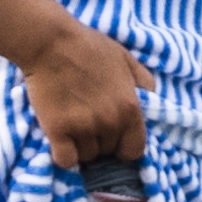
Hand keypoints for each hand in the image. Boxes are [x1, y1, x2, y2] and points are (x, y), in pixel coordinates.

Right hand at [25, 26, 150, 180]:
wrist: (51, 42)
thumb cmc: (89, 47)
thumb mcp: (127, 59)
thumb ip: (145, 82)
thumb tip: (150, 102)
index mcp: (130, 108)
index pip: (134, 150)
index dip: (123, 146)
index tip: (113, 138)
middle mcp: (110, 123)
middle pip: (107, 153)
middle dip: (100, 142)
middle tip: (87, 123)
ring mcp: (83, 128)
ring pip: (86, 157)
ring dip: (80, 146)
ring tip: (72, 126)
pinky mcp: (57, 130)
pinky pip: (65, 160)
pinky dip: (63, 154)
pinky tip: (60, 139)